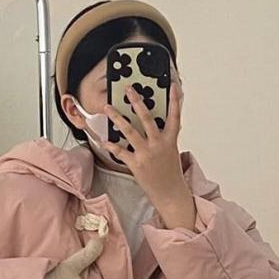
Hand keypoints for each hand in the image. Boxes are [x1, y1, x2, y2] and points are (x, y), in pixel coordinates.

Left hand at [101, 78, 195, 230]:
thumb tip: (156, 124)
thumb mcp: (171, 151)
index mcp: (170, 139)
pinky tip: (103, 140)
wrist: (170, 193)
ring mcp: (147, 154)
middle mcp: (158, 144)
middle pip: (147, 118)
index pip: (174, 115)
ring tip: (108, 108)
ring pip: (130, 131)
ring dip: (117, 118)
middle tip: (128, 90)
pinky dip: (111, 146)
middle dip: (136, 102)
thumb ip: (163, 136)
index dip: (174, 100)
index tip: (172, 86)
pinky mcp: (136, 165)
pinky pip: (121, 152)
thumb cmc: (170, 173)